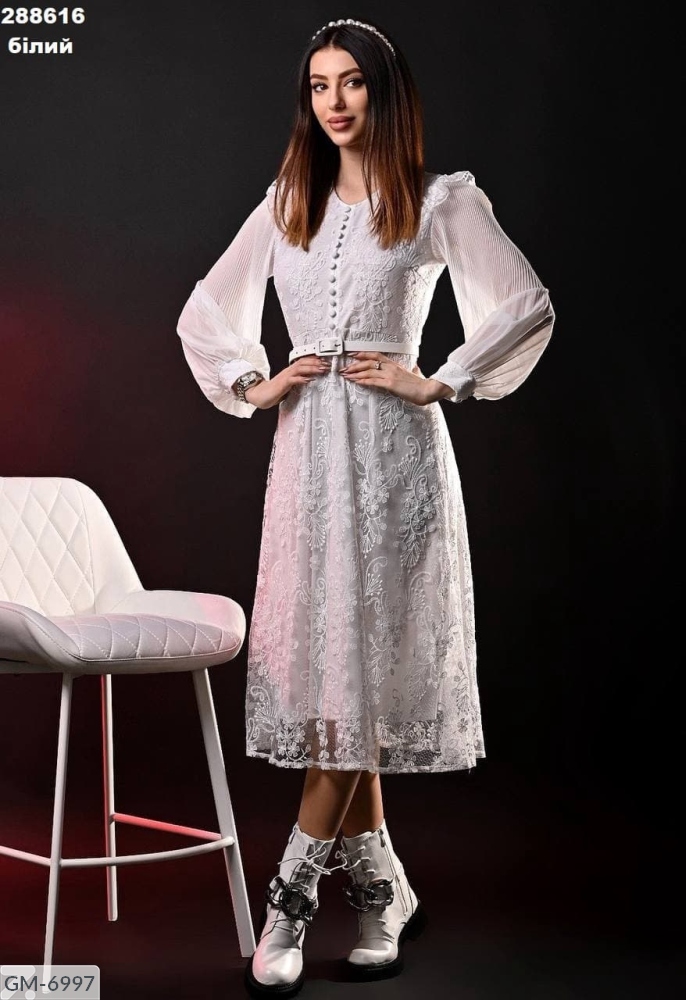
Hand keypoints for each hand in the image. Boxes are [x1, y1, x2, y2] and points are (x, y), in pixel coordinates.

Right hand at [242, 355, 331, 408]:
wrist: (259, 395)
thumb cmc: (273, 392)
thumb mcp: (289, 385)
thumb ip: (297, 381)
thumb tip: (308, 380)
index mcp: (290, 371)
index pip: (303, 361)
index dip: (314, 360)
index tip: (324, 361)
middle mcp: (288, 371)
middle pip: (303, 362)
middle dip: (316, 362)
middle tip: (327, 364)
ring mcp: (285, 377)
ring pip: (300, 368)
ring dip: (312, 368)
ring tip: (321, 369)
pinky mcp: (282, 384)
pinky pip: (293, 379)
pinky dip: (302, 378)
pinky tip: (309, 379)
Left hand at [339, 352, 453, 405]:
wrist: (428, 390)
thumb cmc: (422, 385)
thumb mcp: (416, 375)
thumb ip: (414, 371)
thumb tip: (416, 369)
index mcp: (395, 365)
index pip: (376, 355)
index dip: (363, 354)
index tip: (352, 354)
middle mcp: (391, 368)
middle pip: (368, 363)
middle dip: (354, 365)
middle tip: (344, 368)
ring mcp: (390, 375)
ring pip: (368, 372)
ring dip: (355, 374)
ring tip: (345, 375)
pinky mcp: (390, 384)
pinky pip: (373, 382)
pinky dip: (363, 381)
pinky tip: (356, 381)